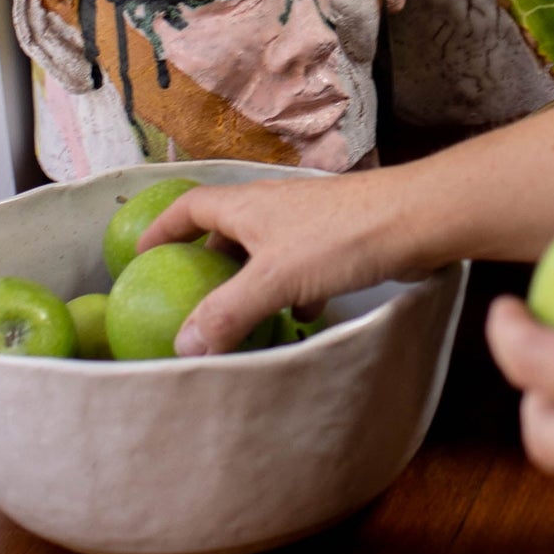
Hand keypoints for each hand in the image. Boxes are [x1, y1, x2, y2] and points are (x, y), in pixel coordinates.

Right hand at [138, 170, 421, 355]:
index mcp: (247, 205)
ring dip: (250, 278)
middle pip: (226, 227)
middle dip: (206, 259)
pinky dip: (291, 289)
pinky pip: (301, 264)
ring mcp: (307, 221)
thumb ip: (227, 313)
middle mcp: (272, 206)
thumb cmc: (340, 239)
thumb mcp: (274, 280)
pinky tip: (300, 316)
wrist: (414, 219)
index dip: (162, 229)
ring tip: (241, 313)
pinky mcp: (338, 238)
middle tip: (190, 294)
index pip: (189, 207)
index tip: (139, 256)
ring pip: (265, 248)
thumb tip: (182, 348)